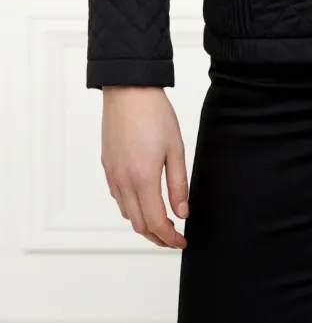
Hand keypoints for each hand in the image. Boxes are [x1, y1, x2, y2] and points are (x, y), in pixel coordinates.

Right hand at [100, 86, 188, 247]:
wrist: (129, 90)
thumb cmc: (155, 114)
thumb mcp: (176, 148)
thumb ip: (178, 184)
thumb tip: (183, 212)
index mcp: (143, 178)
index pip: (156, 222)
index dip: (170, 238)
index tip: (181, 242)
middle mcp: (123, 181)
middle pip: (139, 224)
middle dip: (157, 237)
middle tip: (174, 238)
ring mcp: (113, 174)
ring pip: (127, 213)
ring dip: (144, 224)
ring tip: (162, 222)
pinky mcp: (107, 166)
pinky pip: (118, 198)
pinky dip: (132, 208)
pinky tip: (144, 200)